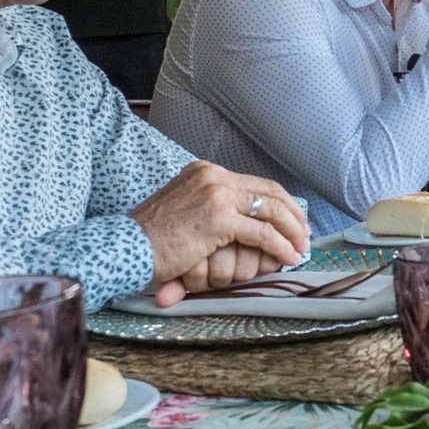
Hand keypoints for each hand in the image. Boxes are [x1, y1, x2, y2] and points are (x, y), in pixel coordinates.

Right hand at [132, 161, 308, 306]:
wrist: (123, 247)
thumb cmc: (150, 238)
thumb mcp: (184, 211)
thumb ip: (213, 210)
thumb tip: (247, 226)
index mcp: (205, 171)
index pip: (255, 183)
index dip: (280, 202)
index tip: (294, 220)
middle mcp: (213, 176)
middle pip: (269, 192)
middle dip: (293, 215)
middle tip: (304, 235)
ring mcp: (217, 195)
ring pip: (271, 211)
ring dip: (291, 232)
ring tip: (300, 249)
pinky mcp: (219, 219)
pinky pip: (262, 233)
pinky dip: (279, 247)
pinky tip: (287, 258)